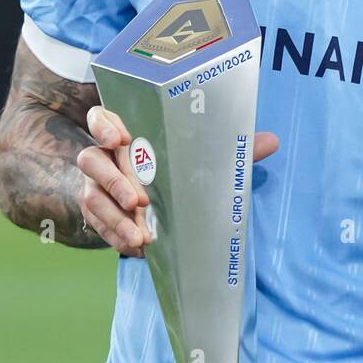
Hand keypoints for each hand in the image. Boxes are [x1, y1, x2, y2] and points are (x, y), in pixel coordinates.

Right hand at [77, 107, 278, 255]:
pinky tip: (138, 246)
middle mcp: (104, 155)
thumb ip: (230, 147)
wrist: (155, 198)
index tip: (120, 138)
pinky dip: (116, 236)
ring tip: (139, 234)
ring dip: (114, 216)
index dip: (103, 124)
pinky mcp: (98, 213)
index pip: (99, 117)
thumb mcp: (203, 155)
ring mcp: (96, 185)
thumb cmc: (179, 166)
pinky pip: (97, 224)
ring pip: (91, 196)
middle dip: (114, 180)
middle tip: (139, 200)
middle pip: (92, 160)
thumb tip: (271, 141)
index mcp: (125, 131)